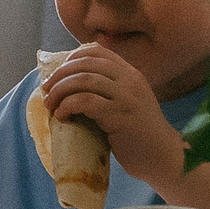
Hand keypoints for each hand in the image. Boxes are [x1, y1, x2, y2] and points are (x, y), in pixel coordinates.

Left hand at [43, 40, 186, 191]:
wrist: (163, 157)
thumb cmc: (140, 134)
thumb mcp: (127, 102)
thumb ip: (109, 89)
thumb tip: (71, 82)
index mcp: (130, 74)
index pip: (96, 51)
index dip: (71, 58)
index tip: (58, 74)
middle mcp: (130, 80)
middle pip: (85, 64)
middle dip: (59, 75)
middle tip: (46, 90)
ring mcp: (126, 97)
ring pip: (83, 80)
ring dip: (59, 91)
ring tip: (50, 105)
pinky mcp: (120, 116)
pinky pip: (86, 102)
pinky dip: (68, 106)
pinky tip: (62, 116)